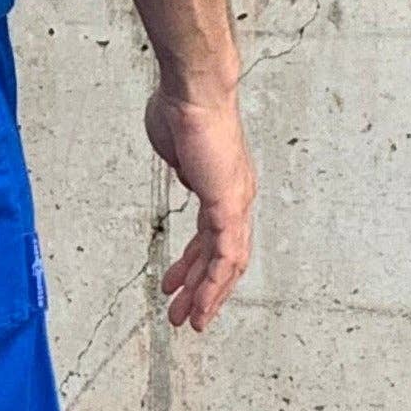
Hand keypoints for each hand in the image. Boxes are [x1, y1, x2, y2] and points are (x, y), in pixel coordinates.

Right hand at [146, 84, 255, 331]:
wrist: (192, 91)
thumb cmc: (179, 109)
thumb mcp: (175, 148)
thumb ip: (181, 165)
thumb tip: (181, 168)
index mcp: (222, 187)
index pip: (214, 239)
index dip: (198, 268)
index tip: (180, 287)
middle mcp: (235, 197)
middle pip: (225, 257)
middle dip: (203, 290)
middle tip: (186, 316)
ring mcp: (234, 202)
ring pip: (227, 263)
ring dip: (207, 295)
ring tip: (189, 320)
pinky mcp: (228, 204)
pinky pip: (224, 255)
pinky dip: (214, 283)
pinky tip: (202, 302)